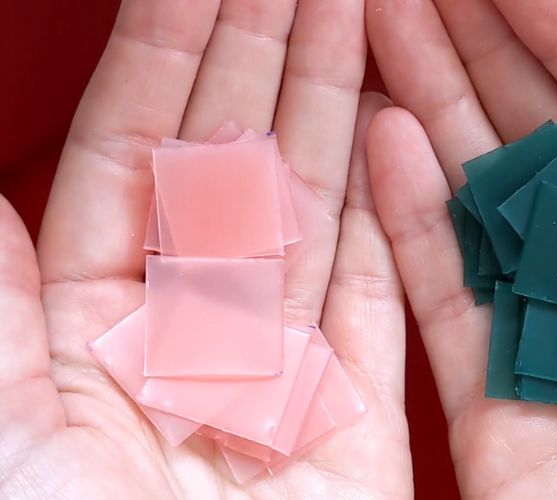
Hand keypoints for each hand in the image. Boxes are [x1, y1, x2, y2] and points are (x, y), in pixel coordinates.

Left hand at [1, 0, 411, 497]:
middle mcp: (190, 327)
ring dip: (337, 110)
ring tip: (364, 16)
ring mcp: (281, 363)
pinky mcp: (357, 412)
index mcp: (89, 323)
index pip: (136, 153)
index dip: (173, 56)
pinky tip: (400, 134)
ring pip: (315, 208)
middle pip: (235, 161)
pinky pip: (381, 291)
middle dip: (268, 55)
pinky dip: (393, 212)